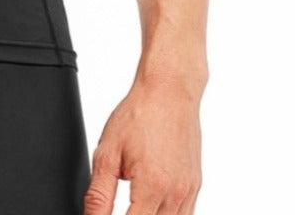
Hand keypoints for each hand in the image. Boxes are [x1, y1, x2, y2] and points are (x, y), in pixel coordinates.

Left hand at [83, 78, 202, 214]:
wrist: (169, 91)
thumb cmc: (139, 114)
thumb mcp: (108, 152)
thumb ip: (99, 194)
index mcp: (151, 187)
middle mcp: (175, 194)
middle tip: (121, 206)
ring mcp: (189, 192)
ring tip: (134, 206)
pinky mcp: (195, 186)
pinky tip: (151, 207)